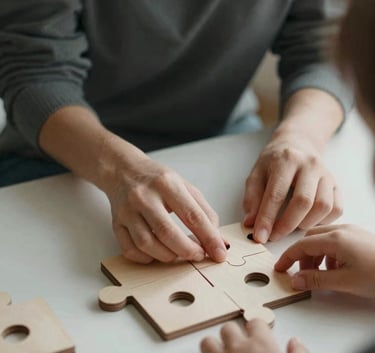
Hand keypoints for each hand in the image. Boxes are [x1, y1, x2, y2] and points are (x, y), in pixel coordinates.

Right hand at [106, 151, 226, 263]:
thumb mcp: (185, 187)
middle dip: (188, 250)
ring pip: (147, 244)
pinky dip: (147, 258)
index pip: (192, 215)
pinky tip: (157, 253)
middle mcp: (144, 196)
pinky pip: (130, 250)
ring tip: (179, 253)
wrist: (123, 171)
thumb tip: (219, 241)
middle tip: (199, 256)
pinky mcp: (116, 223)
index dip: (209, 238)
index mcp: (166, 183)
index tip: (219, 253)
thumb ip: (204, 212)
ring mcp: (127, 211)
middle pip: (167, 233)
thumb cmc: (157, 180)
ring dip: (168, 256)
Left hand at [200, 320, 307, 352]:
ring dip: (212, 346)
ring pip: (207, 341)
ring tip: (219, 352)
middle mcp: (239, 349)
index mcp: (262, 345)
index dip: (257, 328)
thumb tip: (296, 342)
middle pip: (228, 327)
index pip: (256, 321)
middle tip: (238, 345)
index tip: (258, 332)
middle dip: (232, 334)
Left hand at [242, 129, 341, 242]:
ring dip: (305, 224)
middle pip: (303, 201)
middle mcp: (309, 165)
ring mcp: (326, 174)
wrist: (298, 143)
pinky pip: (336, 209)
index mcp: (286, 160)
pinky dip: (322, 221)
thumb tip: (250, 224)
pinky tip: (307, 222)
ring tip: (290, 228)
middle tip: (274, 236)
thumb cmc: (274, 161)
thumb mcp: (256, 173)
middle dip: (286, 225)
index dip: (267, 218)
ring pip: (323, 206)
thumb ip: (252, 198)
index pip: (276, 194)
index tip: (259, 236)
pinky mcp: (336, 184)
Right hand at [274, 224, 374, 297]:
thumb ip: (317, 280)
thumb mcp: (346, 281)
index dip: (287, 257)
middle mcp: (341, 230)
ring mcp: (351, 232)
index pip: (301, 245)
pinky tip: (336, 269)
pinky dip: (329, 254)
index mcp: (335, 238)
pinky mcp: (359, 237)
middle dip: (302, 256)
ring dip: (316, 256)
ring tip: (321, 275)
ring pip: (322, 239)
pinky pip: (335, 241)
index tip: (279, 268)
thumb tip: (296, 280)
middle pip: (310, 239)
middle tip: (301, 274)